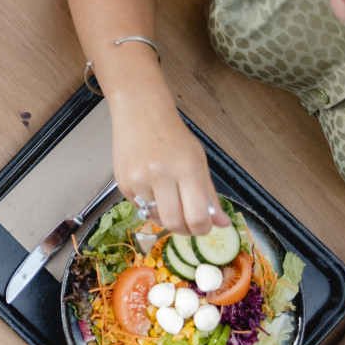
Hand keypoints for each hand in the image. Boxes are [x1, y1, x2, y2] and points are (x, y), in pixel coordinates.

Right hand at [110, 98, 228, 234]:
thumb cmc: (173, 137)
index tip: (203, 225)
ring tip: (169, 201)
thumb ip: (209, 195)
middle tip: (188, 222)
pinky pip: (141, 209)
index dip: (202, 229)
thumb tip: (222, 224)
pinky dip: (150, 206)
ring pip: (156, 219)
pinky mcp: (122, 184)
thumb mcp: (198, 161)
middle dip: (184, 230)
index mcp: (187, 169)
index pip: (197, 217)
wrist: (140, 114)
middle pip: (175, 224)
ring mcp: (138, 181)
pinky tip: (152, 189)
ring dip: (166, 218)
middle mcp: (161, 176)